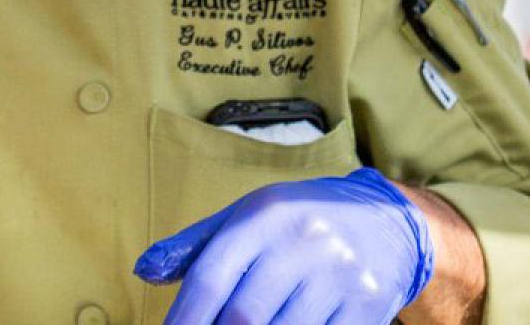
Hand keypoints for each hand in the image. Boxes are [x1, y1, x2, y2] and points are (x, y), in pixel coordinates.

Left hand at [134, 167, 434, 324]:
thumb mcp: (245, 218)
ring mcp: (341, 274)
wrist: (385, 220)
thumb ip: (194, 246)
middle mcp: (304, 240)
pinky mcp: (370, 303)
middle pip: (245, 314)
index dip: (185, 317)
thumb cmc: (296, 222)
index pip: (211, 275)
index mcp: (264, 215)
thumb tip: (144, 271)